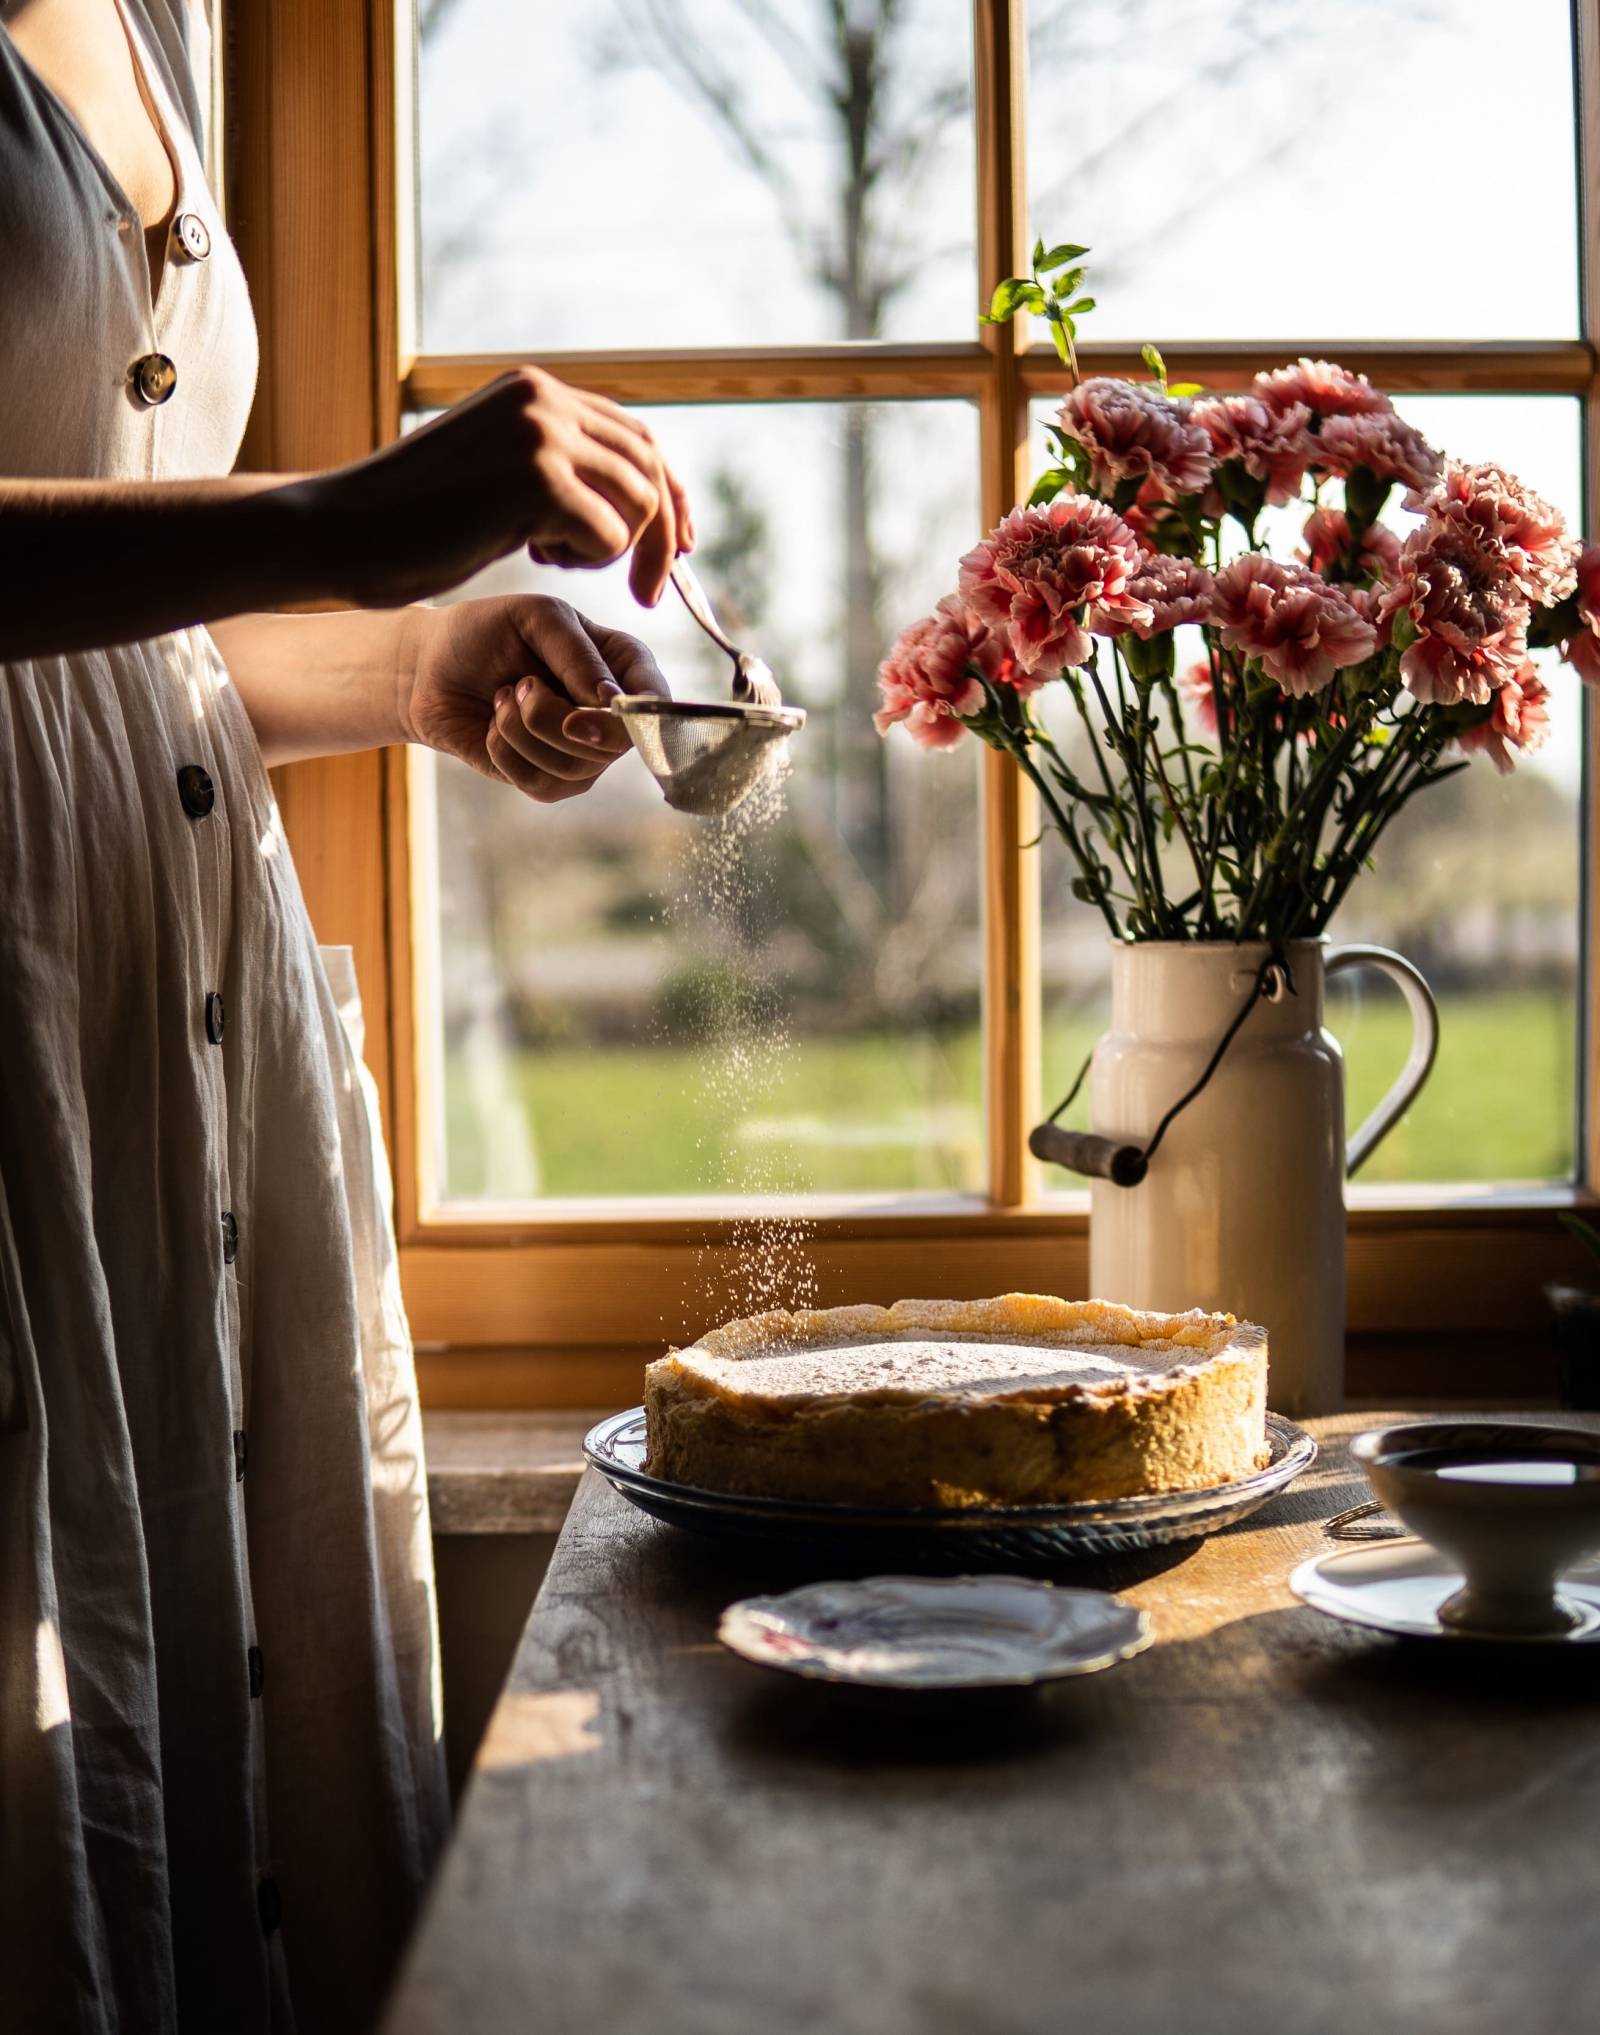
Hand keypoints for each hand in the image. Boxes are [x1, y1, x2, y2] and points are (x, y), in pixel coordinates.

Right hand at [297, 368, 694, 609]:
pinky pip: (610, 534)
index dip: (669, 493)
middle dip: (665, 533)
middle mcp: (543, 398)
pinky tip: (531, 553)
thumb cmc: (409, 523)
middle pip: (650, 466)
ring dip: (614, 550)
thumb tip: (630, 500)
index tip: (680, 546)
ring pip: (639, 501)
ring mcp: (542, 431)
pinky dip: (586, 561)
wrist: (341, 530)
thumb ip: (553, 471)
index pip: (634, 436)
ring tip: (552, 558)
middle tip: (653, 591)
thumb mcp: (493, 478)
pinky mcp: (537, 477)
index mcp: (533, 390)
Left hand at [403, 595, 667, 802]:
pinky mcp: (548, 781)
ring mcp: (582, 753)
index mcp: (620, 665)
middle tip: (522, 685)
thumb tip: (611, 701)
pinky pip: (540, 783)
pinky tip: (493, 726)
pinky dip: (505, 752)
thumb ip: (578, 653)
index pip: (654, 700)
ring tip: (503, 695)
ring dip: (522, 729)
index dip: (634, 714)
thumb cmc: (487, 632)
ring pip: (574, 766)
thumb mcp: (535, 619)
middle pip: (615, 743)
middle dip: (556, 718)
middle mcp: (609, 715)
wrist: (430, 668)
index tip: (590, 707)